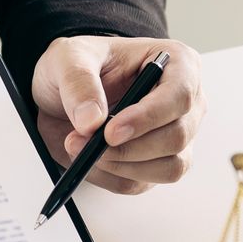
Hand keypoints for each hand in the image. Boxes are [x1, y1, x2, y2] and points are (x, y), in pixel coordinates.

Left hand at [30, 36, 203, 193]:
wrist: (59, 93)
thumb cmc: (77, 64)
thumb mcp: (67, 58)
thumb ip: (78, 83)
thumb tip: (91, 121)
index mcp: (176, 63)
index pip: (180, 95)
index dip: (148, 117)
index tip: (111, 132)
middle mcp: (182, 102)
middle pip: (176, 137)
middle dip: (127, 147)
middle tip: (83, 141)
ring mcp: (174, 135)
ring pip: (167, 167)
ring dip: (119, 165)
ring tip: (81, 148)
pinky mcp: (156, 164)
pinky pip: (141, 183)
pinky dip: (109, 176)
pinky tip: (88, 159)